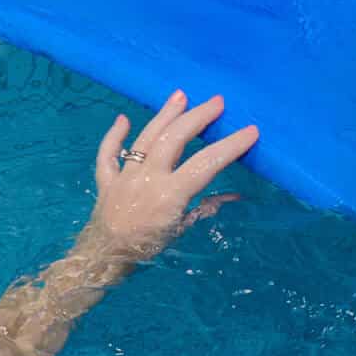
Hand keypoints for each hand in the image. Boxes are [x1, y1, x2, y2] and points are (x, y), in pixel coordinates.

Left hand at [87, 90, 257, 262]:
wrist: (104, 259)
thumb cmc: (147, 249)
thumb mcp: (181, 231)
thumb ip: (204, 209)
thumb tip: (233, 195)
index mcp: (169, 195)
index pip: (206, 164)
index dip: (230, 146)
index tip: (250, 131)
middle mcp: (147, 179)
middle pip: (175, 139)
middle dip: (198, 118)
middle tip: (217, 102)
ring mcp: (124, 176)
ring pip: (146, 138)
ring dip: (165, 115)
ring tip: (181, 95)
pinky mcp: (106, 179)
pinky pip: (108, 153)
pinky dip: (115, 135)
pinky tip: (123, 119)